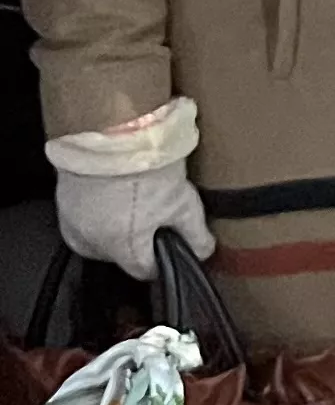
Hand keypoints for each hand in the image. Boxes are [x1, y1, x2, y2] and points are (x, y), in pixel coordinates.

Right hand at [53, 163, 210, 279]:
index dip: (163, 259)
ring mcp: (72, 223)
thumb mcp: (184, 204)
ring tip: (134, 200)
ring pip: (100, 237)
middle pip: (121, 255)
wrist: (113, 133)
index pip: (145, 270)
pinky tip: (114, 193)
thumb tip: (203, 253)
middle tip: (153, 212)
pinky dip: (98, 212)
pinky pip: (83, 219)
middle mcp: (90, 243)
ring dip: (116, 226)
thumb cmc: (148, 171)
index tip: (170, 242)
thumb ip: (196, 236)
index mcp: (121, 249)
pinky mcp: (61, 204)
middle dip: (138, 240)